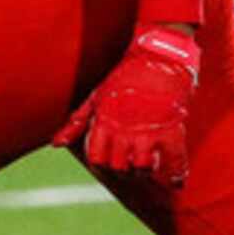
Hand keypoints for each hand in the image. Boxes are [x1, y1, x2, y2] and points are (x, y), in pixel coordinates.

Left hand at [55, 25, 200, 187]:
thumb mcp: (95, 93)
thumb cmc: (123, 69)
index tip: (110, 164)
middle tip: (131, 166)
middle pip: (120, 167)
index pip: (98, 159)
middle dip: (124, 170)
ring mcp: (148, 131)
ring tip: (149, 167)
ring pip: (143, 167)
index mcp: (104, 123)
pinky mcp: (171, 128)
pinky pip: (175, 159)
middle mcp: (124, 131)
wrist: (157, 54)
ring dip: (146, 171)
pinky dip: (178, 173)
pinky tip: (178, 181)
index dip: (102, 165)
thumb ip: (76, 121)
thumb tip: (55, 144)